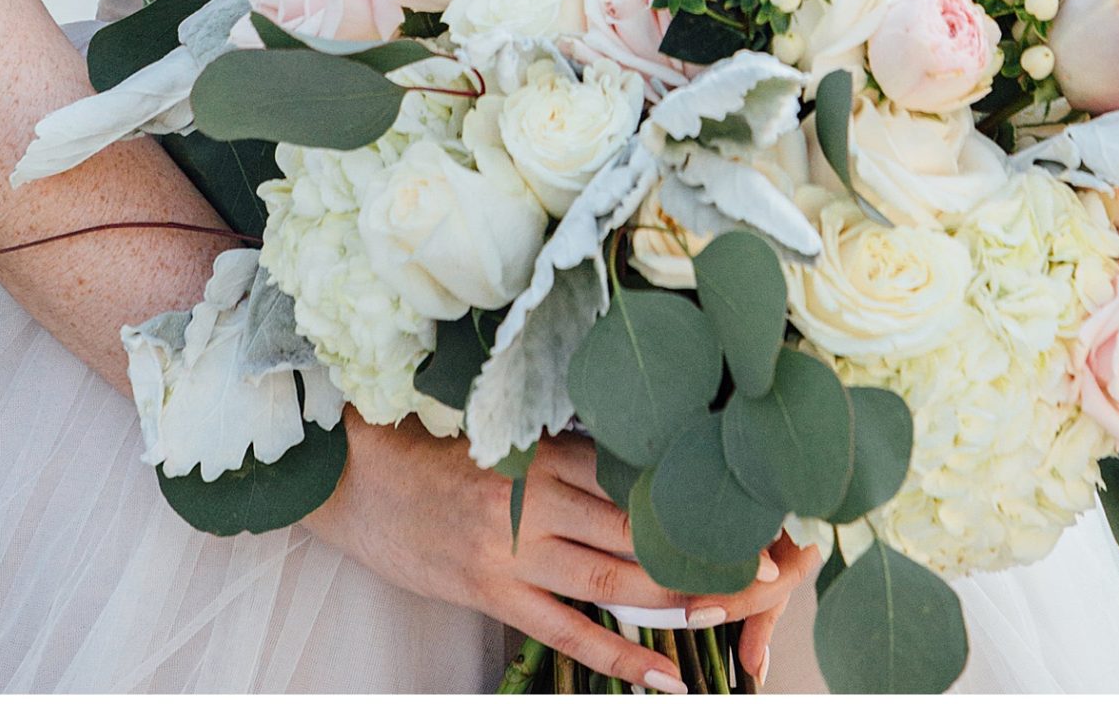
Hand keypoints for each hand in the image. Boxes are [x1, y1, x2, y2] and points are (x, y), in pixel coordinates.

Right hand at [310, 416, 815, 691]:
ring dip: (677, 599)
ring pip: (614, 581)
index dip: (694, 491)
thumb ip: (563, 456)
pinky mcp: (493, 594)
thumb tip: (634, 472)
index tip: (747, 503)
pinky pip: (568, 633)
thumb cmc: (432, 451)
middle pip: (638, 528)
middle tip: (764, 566)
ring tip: (731, 610)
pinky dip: (620, 660)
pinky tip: (665, 679)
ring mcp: (514, 551)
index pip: (637, 474)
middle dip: (704, 547)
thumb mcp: (502, 438)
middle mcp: (537, 499)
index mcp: (545, 450)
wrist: (354, 476)